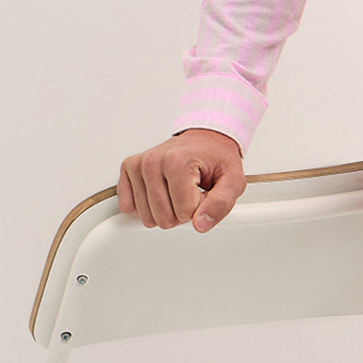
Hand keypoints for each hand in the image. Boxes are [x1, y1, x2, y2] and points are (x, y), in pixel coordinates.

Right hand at [117, 128, 245, 232]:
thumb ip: (222, 204)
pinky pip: (128, 207)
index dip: (199, 208)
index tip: (203, 191)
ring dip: (166, 209)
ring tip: (178, 189)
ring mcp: (138, 165)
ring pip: (147, 217)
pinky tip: (161, 191)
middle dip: (182, 211)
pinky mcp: (128, 169)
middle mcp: (154, 161)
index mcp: (178, 161)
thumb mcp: (233, 179)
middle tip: (191, 191)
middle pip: (164, 218)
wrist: (205, 138)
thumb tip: (201, 224)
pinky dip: (147, 206)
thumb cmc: (217, 156)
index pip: (185, 213)